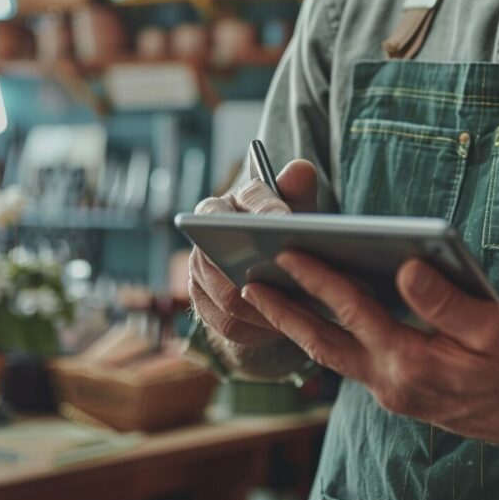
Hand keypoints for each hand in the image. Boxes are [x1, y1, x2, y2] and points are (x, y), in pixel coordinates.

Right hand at [188, 160, 317, 346]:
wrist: (262, 271)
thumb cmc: (281, 234)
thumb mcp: (295, 210)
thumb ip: (298, 191)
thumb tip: (301, 170)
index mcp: (224, 207)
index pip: (238, 205)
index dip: (263, 213)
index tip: (286, 222)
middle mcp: (202, 237)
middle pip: (222, 257)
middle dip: (258, 271)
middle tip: (293, 280)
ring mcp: (198, 273)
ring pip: (225, 296)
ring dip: (263, 307)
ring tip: (298, 310)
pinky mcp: (202, 305)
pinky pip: (227, 324)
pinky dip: (258, 329)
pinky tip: (283, 327)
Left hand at [241, 251, 498, 450]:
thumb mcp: (493, 328)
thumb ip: (445, 301)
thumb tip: (406, 268)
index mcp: (412, 363)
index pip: (354, 312)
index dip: (319, 279)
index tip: (288, 251)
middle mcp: (390, 382)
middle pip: (322, 342)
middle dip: (282, 312)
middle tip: (246, 283)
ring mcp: (387, 392)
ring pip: (329, 355)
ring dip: (296, 326)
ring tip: (266, 296)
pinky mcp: (392, 392)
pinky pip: (347, 361)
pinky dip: (325, 336)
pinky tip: (315, 314)